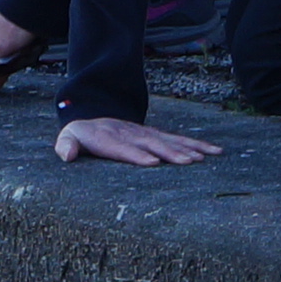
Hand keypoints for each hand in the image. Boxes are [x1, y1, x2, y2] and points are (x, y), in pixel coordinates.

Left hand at [55, 112, 220, 166]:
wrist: (95, 118)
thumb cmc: (81, 136)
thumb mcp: (69, 139)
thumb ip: (66, 146)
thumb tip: (66, 155)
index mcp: (110, 138)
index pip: (124, 148)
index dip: (137, 154)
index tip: (152, 163)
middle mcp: (132, 134)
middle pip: (152, 144)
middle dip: (170, 153)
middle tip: (188, 162)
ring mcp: (146, 134)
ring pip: (170, 140)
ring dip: (188, 148)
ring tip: (205, 158)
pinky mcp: (157, 136)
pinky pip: (179, 139)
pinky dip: (197, 144)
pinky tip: (214, 152)